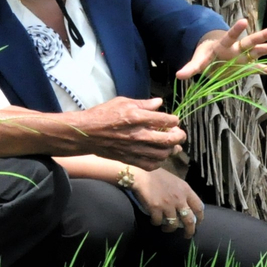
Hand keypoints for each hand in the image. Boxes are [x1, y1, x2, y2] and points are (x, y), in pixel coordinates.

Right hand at [67, 96, 187, 165]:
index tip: (173, 120)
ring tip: (172, 146)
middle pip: (169, 139)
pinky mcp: (130, 159)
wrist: (86, 134)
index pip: (167, 120)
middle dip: (179, 136)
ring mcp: (135, 149)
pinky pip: (151, 165)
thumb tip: (159, 103)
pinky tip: (159, 156)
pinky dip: (159, 161)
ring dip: (171, 150)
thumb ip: (143, 103)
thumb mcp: (123, 102)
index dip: (174, 120)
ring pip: (163, 154)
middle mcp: (139, 134)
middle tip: (179, 134)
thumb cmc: (103, 114)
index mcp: (137, 117)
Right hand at [131, 167, 203, 239]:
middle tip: (187, 235)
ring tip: (166, 229)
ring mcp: (167, 204)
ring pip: (173, 224)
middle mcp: (179, 199)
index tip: (197, 223)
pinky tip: (154, 221)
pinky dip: (156, 223)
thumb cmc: (158, 175)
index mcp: (186, 190)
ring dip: (170, 229)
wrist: (141, 173)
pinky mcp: (156, 208)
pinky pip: (158, 222)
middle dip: (189, 231)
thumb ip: (182, 193)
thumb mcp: (175, 181)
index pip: (199, 207)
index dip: (200, 218)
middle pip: (189, 220)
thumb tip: (186, 206)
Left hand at [175, 20, 266, 80]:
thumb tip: (179, 75)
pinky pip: (258, 68)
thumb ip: (190, 68)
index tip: (244, 21)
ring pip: (258, 51)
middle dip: (262, 36)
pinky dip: (266, 70)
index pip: (230, 36)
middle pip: (250, 41)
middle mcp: (236, 49)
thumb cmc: (205, 55)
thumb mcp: (197, 61)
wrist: (211, 56)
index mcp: (224, 45)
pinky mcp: (246, 66)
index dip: (236, 30)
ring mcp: (243, 56)